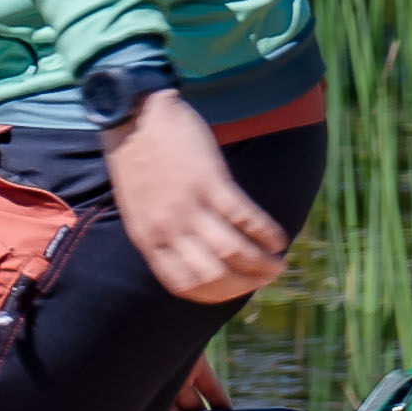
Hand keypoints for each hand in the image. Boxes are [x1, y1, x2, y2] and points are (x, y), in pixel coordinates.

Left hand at [107, 88, 291, 304]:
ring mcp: (188, 206)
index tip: (238, 289)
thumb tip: (196, 259)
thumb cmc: (138, 162)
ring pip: (233, 251)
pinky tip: (278, 238)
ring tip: (278, 262)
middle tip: (266, 276)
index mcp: (148, 239)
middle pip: (214, 276)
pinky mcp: (209, 181)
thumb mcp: (139, 209)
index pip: (186, 286)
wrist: (133, 117)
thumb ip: (162, 235)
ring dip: (262, 263)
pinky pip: (244, 218)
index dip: (218, 294)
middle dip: (246, 283)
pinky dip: (266, 233)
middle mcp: (167, 229)